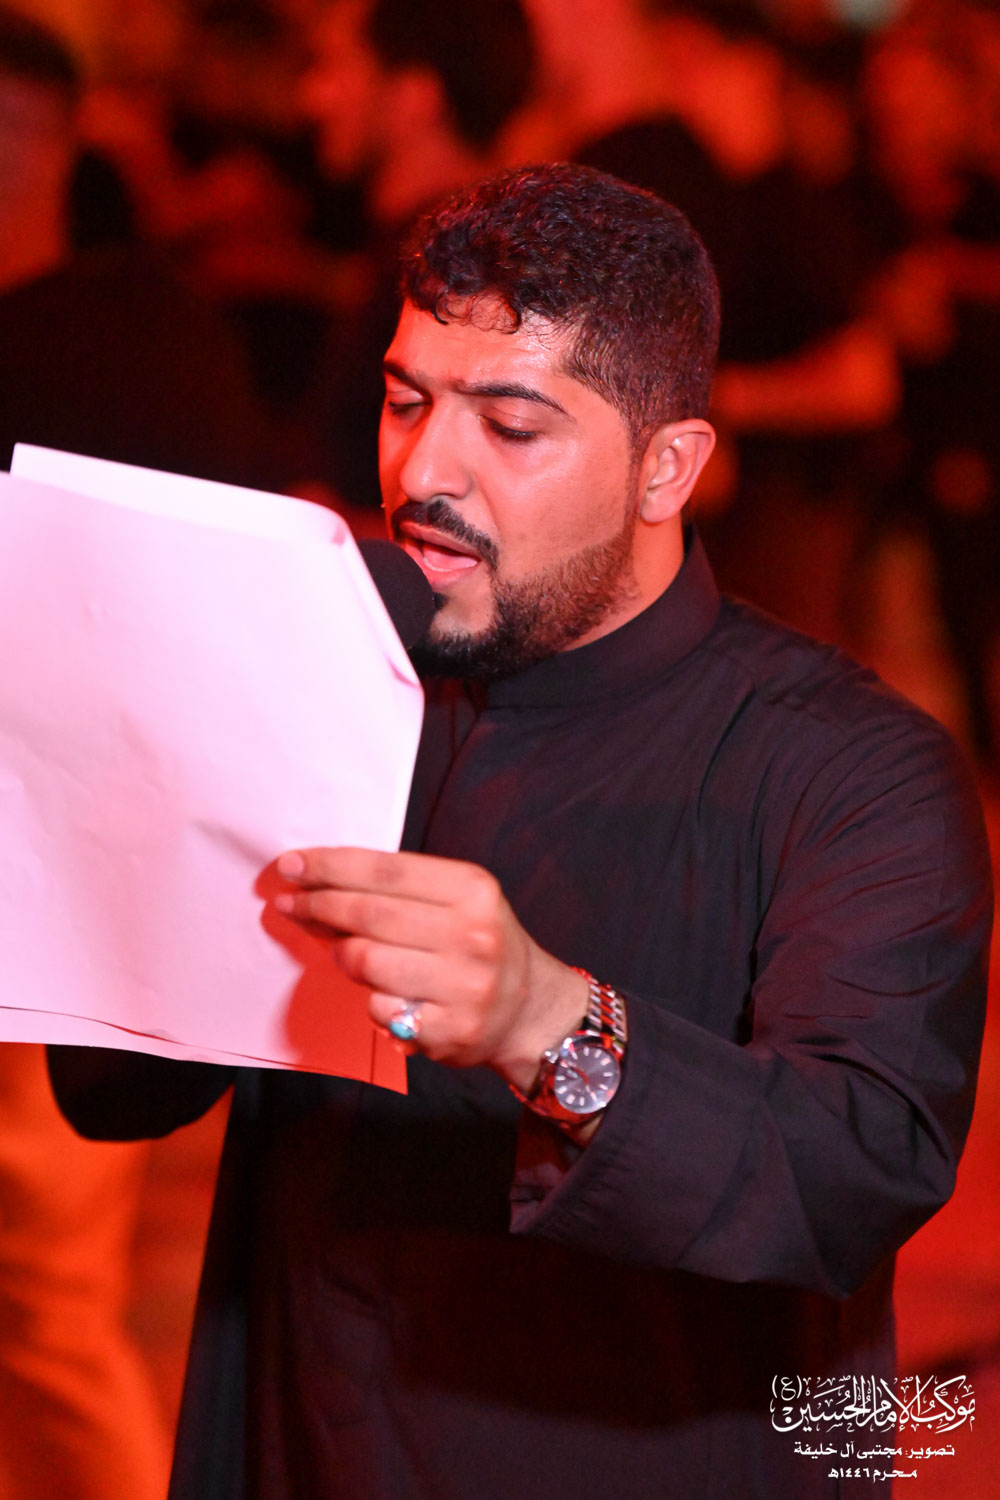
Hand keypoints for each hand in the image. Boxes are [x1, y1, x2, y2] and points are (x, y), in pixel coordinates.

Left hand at [273, 847, 588, 1091]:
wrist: (529, 1009)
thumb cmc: (478, 944)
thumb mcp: (458, 899)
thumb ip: (398, 888)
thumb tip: (316, 882)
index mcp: (472, 890)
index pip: (385, 869)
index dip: (330, 866)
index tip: (291, 866)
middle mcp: (472, 935)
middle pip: (368, 914)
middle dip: (318, 906)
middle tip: (290, 904)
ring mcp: (463, 986)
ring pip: (366, 962)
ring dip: (342, 955)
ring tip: (346, 951)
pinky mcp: (449, 1030)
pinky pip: (378, 1007)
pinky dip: (369, 998)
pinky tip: (384, 991)